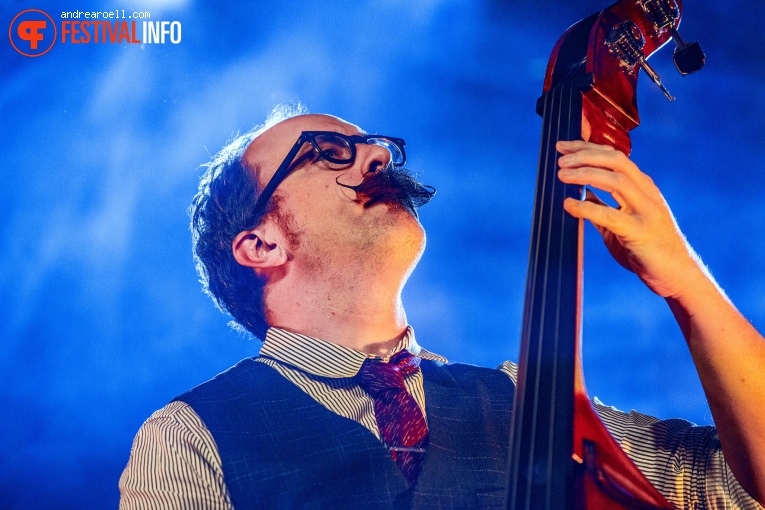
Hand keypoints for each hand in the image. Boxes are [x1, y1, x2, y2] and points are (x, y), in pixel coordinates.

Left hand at [556, 140, 705, 298]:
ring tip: (561, 175)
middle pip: (616, 160)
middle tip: (560, 159)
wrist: (676, 276)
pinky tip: (569, 205)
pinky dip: (587, 208)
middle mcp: (647, 193)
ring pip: (616, 180)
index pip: (614, 156)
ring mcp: (646, 211)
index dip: (587, 147)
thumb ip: (603, 207)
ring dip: (586, 174)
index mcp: (642, 187)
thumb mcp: (621, 223)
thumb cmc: (647, 249)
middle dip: (586, 154)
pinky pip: (610, 215)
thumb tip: (581, 196)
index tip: (563, 147)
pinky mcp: (640, 232)